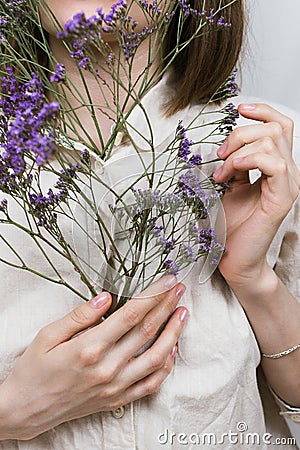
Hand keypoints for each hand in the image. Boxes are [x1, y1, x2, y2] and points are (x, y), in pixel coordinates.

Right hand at [0, 276, 186, 440]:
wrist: (26, 409)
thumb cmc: (34, 370)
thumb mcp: (47, 336)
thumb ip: (79, 316)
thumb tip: (106, 297)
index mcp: (89, 347)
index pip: (131, 314)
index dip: (153, 295)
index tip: (167, 281)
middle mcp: (107, 368)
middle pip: (147, 330)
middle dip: (167, 306)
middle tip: (180, 289)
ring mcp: (115, 386)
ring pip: (156, 357)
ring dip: (173, 333)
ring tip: (183, 314)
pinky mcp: (117, 399)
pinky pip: (150, 384)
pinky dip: (165, 366)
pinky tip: (172, 349)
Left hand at [214, 103, 299, 287]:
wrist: (233, 258)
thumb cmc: (231, 225)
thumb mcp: (230, 185)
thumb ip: (235, 163)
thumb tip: (228, 143)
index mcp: (276, 167)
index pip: (280, 125)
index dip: (262, 111)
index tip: (238, 109)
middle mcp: (287, 172)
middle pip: (275, 127)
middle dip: (240, 133)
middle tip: (220, 154)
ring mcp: (288, 184)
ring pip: (272, 140)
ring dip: (238, 150)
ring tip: (221, 173)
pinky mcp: (282, 198)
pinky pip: (273, 163)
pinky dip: (247, 160)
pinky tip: (231, 173)